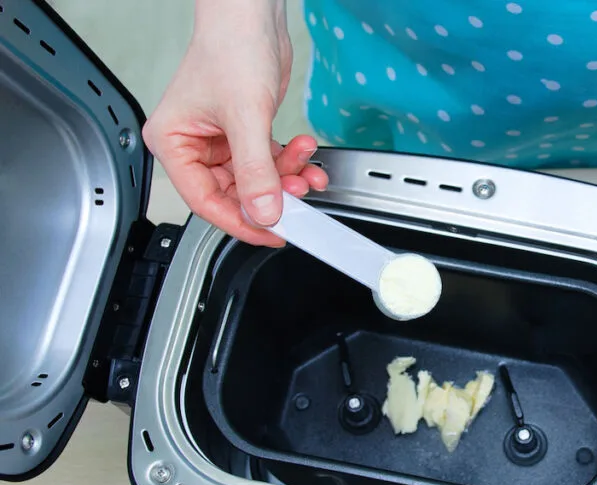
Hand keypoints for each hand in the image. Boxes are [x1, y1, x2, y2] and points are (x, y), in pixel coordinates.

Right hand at [142, 0, 326, 246]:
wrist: (252, 14)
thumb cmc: (231, 48)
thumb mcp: (245, 116)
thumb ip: (256, 171)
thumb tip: (265, 212)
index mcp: (173, 143)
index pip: (205, 201)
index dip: (241, 222)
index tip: (272, 233)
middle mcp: (194, 145)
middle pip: (235, 193)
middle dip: (272, 194)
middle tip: (300, 195)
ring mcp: (222, 140)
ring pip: (256, 179)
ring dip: (287, 177)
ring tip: (307, 168)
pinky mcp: (247, 131)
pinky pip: (269, 162)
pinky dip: (291, 161)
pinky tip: (306, 152)